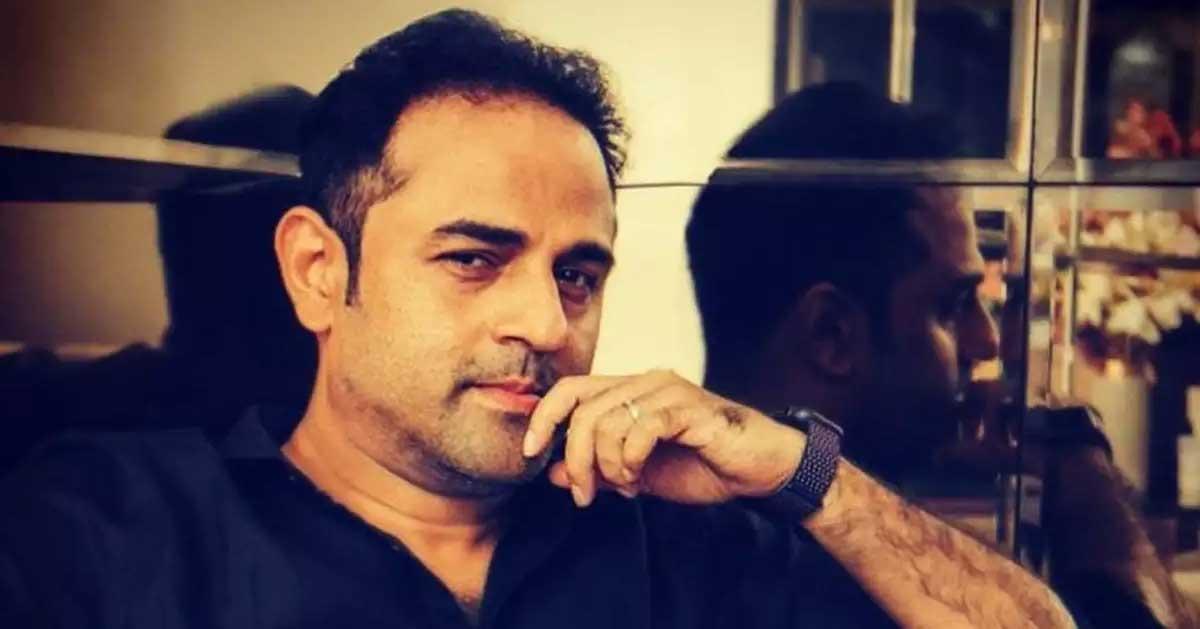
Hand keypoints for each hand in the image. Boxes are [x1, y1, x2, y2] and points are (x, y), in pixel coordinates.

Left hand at [521, 370, 805, 506]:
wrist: (761, 469)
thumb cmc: (703, 466)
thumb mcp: (638, 474)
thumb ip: (598, 469)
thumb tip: (551, 473)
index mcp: (630, 390)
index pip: (569, 389)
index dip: (542, 418)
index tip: (530, 453)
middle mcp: (645, 382)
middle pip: (582, 410)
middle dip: (574, 458)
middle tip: (585, 494)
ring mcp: (667, 391)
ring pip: (606, 421)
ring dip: (605, 465)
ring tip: (623, 487)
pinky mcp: (689, 408)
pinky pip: (641, 429)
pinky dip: (630, 459)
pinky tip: (640, 479)